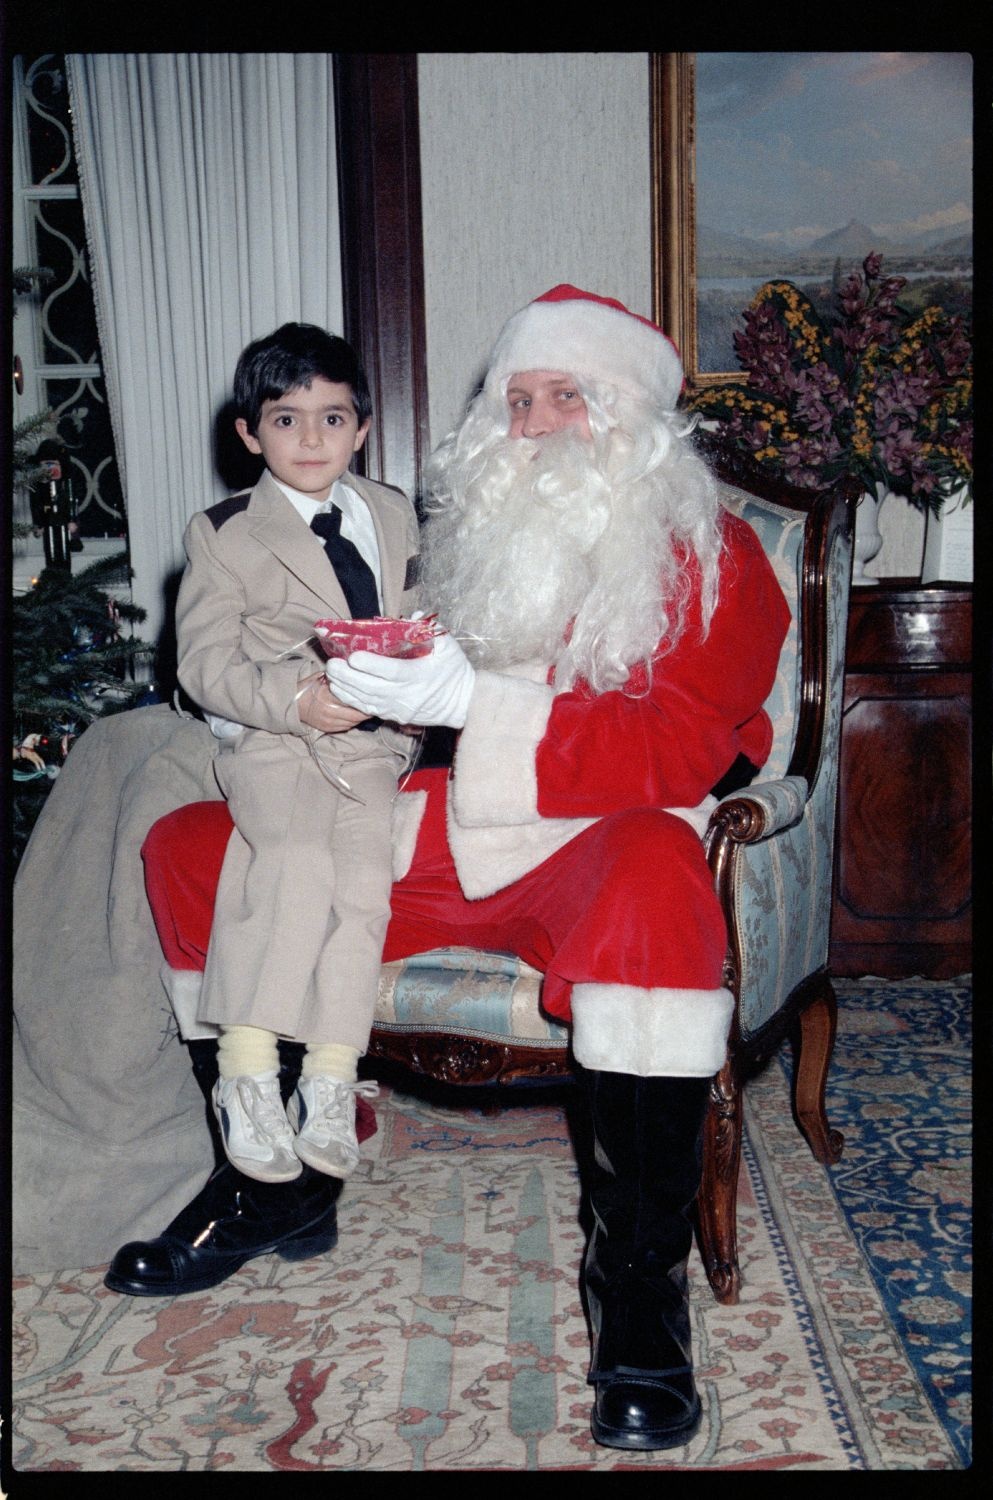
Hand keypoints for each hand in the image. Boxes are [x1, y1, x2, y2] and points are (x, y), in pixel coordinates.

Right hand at [296, 672, 370, 733]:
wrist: (292, 705)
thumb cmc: (306, 689)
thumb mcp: (319, 678)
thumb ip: (335, 678)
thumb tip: (352, 673)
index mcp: (328, 697)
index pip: (352, 701)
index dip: (365, 701)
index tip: (374, 697)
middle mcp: (330, 712)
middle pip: (356, 716)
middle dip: (367, 712)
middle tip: (375, 705)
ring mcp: (329, 722)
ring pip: (353, 723)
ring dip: (361, 718)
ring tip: (368, 710)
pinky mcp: (328, 729)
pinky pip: (346, 727)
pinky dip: (353, 722)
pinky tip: (357, 716)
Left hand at [325, 631, 475, 727]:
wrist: (463, 704)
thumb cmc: (454, 671)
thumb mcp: (448, 646)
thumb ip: (430, 630)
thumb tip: (414, 615)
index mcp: (419, 676)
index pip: (391, 671)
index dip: (370, 665)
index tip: (353, 656)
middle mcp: (406, 695)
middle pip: (371, 688)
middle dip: (348, 677)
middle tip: (332, 663)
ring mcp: (398, 708)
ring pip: (366, 700)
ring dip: (345, 688)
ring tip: (330, 674)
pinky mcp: (394, 716)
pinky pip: (368, 709)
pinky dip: (351, 700)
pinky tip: (339, 689)